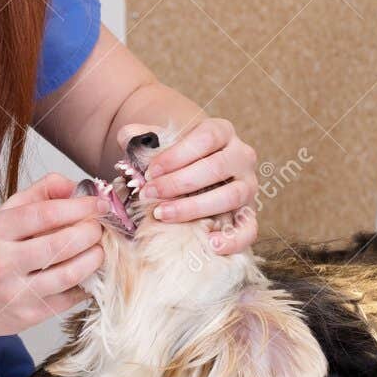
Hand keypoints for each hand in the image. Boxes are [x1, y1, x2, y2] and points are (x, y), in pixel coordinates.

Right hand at [0, 173, 107, 343]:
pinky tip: (87, 273)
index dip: (79, 207)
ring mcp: (16, 292)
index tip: (99, 204)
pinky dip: (87, 283)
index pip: (45, 214)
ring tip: (98, 250)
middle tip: (100, 227)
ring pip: (70, 273)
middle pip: (61, 244)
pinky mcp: (30, 315)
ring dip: (94, 259)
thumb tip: (74, 186)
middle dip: (91, 232)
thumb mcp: (2, 217)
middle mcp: (3, 262)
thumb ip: (38, 195)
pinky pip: (70, 297)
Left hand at [129, 117, 259, 254]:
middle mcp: (241, 156)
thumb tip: (127, 135)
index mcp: (222, 132)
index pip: (206, 137)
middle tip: (148, 194)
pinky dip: (233, 238)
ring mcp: (249, 185)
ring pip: (232, 196)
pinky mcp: (249, 213)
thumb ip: (143, 137)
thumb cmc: (177, 159)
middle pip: (217, 167)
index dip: (177, 155)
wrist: (196, 175)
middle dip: (178, 183)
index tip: (150, 171)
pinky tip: (210, 244)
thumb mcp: (162, 143)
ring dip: (195, 208)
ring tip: (163, 215)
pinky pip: (249, 228)